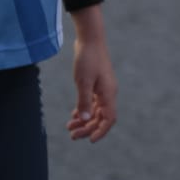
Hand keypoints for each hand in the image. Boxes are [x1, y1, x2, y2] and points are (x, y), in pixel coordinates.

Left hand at [68, 17, 117, 142]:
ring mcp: (103, 88)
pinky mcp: (97, 84)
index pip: (109, 119)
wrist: (90, 39)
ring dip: (84, 120)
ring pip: (96, 111)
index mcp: (108, 93)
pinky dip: (84, 110)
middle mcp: (108, 93)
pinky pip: (93, 103)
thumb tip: (85, 119)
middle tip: (72, 135)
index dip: (101, 131)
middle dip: (87, 128)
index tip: (90, 140)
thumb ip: (84, 101)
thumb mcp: (83, 81)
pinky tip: (74, 114)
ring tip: (70, 126)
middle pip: (101, 117)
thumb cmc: (87, 59)